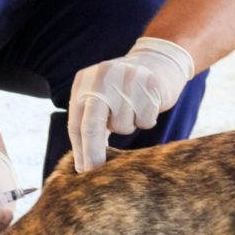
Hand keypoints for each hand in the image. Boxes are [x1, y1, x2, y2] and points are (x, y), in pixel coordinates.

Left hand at [68, 37, 194, 171]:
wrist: (158, 60)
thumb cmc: (124, 90)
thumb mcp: (100, 99)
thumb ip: (89, 125)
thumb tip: (83, 166)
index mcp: (83, 83)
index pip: (76, 123)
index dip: (80, 151)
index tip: (84, 173)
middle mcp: (101, 78)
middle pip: (91, 125)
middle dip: (93, 154)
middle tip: (97, 174)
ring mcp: (125, 80)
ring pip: (123, 126)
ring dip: (129, 126)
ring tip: (133, 109)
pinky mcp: (149, 85)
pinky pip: (145, 121)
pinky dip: (147, 120)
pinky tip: (148, 104)